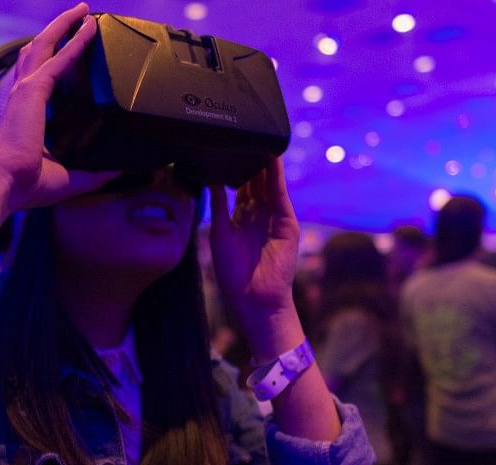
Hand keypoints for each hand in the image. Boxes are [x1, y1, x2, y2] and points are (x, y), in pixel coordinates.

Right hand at [0, 3, 116, 213]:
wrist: (4, 185)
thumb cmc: (26, 184)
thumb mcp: (68, 177)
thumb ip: (93, 173)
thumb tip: (116, 171)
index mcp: (24, 113)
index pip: (36, 75)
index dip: (51, 58)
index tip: (66, 47)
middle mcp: (21, 95)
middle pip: (38, 50)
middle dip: (58, 30)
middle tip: (78, 16)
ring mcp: (25, 89)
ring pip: (45, 44)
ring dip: (65, 25)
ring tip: (83, 11)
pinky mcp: (33, 91)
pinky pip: (59, 58)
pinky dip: (75, 41)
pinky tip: (89, 28)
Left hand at [209, 158, 302, 358]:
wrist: (253, 298)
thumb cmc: (234, 273)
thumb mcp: (220, 234)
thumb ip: (218, 206)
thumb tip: (209, 181)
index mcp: (242, 217)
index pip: (241, 186)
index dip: (236, 167)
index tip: (228, 147)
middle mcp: (259, 214)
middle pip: (256, 180)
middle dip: (251, 159)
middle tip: (243, 135)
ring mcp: (274, 217)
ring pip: (268, 184)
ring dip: (264, 162)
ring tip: (258, 138)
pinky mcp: (286, 222)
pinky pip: (280, 195)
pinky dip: (276, 177)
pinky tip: (271, 159)